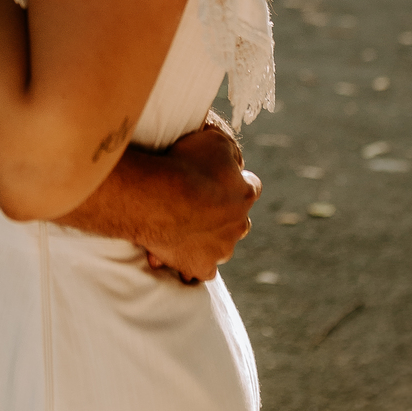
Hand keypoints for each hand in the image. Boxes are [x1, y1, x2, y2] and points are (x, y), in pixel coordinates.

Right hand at [143, 112, 260, 283]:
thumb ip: (229, 152)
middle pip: (237, 222)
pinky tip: (173, 255)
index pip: (251, 187)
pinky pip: (200, 269)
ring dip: (205, 241)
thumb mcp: (215, 141)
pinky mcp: (201, 267)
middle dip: (222, 216)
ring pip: (220, 247)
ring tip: (178, 232)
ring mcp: (222, 249)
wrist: (160, 198)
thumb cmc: (186, 163)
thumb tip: (235, 163)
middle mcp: (239, 224)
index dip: (235, 183)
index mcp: (245, 194)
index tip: (218, 180)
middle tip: (195, 207)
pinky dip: (190, 263)